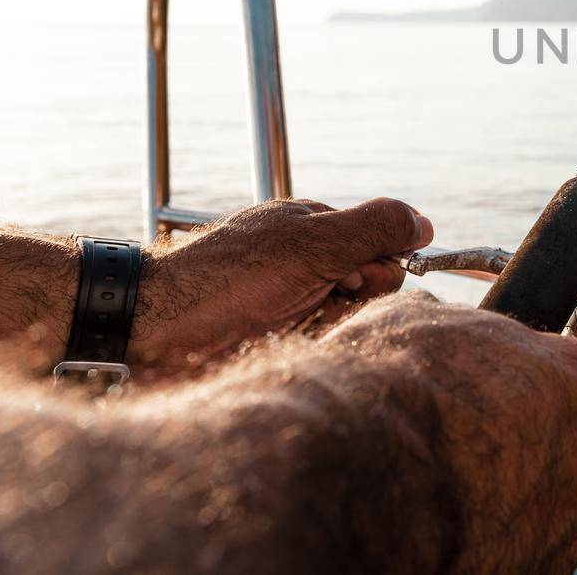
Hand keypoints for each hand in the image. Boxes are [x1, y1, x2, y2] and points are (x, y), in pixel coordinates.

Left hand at [131, 197, 433, 372]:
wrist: (152, 332)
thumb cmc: (224, 280)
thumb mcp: (311, 242)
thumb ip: (374, 227)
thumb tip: (424, 223)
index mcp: (313, 229)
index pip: (383, 245)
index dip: (376, 267)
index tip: (344, 279)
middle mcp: (305, 263)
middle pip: (370, 285)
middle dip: (353, 301)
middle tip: (314, 301)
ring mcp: (290, 303)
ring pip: (348, 321)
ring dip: (330, 330)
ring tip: (287, 331)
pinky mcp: (275, 342)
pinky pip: (320, 348)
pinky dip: (311, 351)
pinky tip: (280, 351)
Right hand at [324, 292, 576, 573]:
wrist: (361, 477)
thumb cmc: (391, 385)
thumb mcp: (418, 318)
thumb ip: (456, 325)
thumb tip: (439, 320)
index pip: (575, 374)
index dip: (530, 384)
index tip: (495, 394)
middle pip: (574, 445)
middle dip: (533, 447)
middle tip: (473, 451)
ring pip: (555, 505)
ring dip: (516, 501)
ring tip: (453, 498)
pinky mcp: (547, 570)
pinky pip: (528, 552)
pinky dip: (497, 545)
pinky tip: (452, 533)